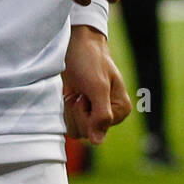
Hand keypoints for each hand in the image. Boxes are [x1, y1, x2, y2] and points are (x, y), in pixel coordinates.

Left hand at [62, 25, 131, 143]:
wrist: (75, 41)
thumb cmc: (89, 59)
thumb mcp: (97, 85)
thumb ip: (101, 114)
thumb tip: (97, 142)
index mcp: (120, 110)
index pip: (97, 130)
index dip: (86, 114)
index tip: (86, 94)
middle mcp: (109, 114)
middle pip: (86, 132)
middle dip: (76, 111)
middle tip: (80, 90)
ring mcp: (93, 113)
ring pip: (75, 130)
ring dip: (68, 110)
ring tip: (75, 91)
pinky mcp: (79, 110)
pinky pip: (67, 123)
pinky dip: (63, 110)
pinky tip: (68, 94)